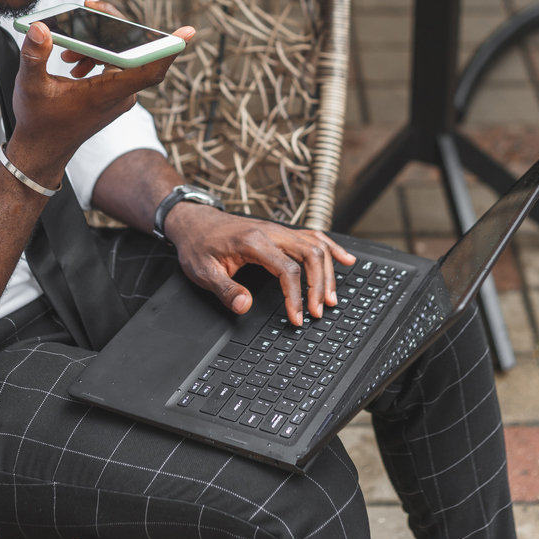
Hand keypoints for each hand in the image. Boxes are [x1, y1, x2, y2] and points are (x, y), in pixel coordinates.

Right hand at [8, 11, 194, 185]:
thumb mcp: (30, 86)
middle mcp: (120, 96)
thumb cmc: (39, 123)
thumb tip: (40, 28)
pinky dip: (98, 57)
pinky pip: (116, 68)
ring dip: (99, 45)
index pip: (148, 69)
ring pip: (122, 58)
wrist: (42, 150)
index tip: (187, 33)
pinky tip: (74, 61)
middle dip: (114, 27)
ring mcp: (119, 97)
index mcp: (106, 94)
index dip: (168, 49)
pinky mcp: (114, 97)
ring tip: (70, 48)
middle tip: (92, 8)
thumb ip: (34, 55)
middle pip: (133, 53)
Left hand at [166, 205, 357, 325]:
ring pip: (315, 245)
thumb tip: (244, 306)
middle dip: (319, 286)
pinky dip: (331, 248)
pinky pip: (312, 236)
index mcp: (253, 241)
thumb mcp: (203, 272)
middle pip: (310, 255)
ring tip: (332, 298)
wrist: (193, 221)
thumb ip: (225, 290)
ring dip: (328, 272)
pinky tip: (345, 260)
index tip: (296, 317)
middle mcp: (271, 231)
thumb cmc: (198, 245)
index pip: (288, 269)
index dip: (296, 296)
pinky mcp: (280, 232)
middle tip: (318, 311)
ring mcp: (278, 229)